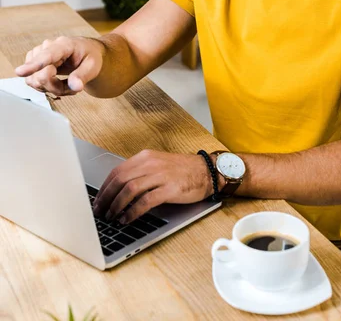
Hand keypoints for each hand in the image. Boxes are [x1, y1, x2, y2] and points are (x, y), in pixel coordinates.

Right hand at [14, 36, 104, 95]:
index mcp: (64, 44)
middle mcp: (48, 47)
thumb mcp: (93, 66)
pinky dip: (47, 86)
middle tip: (74, 86)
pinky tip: (59, 82)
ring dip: (52, 87)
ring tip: (68, 83)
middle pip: (40, 74)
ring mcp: (39, 54)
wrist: (86, 53)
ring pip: (35, 80)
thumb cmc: (90, 57)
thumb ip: (83, 76)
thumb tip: (75, 86)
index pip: (47, 55)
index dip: (34, 64)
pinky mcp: (34, 62)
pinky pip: (33, 81)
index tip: (20, 72)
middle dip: (56, 87)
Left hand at [93, 149, 212, 222]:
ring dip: (116, 205)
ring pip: (129, 189)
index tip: (97, 200)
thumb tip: (119, 189)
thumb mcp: (158, 165)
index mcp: (145, 157)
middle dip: (106, 198)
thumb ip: (140, 172)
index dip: (104, 187)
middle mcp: (150, 163)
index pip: (117, 171)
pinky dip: (132, 211)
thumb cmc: (183, 170)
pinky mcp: (169, 189)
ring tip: (111, 217)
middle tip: (99, 211)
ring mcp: (160, 175)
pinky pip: (145, 201)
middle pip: (120, 180)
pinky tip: (127, 219)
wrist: (207, 171)